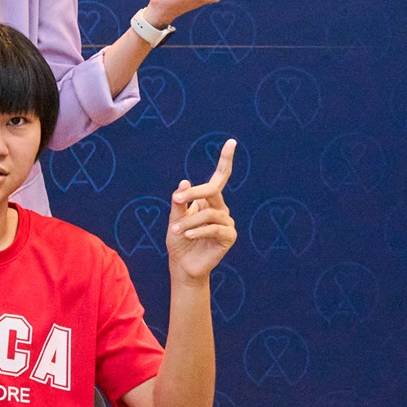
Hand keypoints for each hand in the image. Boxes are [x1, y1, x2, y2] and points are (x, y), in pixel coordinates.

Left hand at [166, 140, 237, 283]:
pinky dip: (197, 230)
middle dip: (193, 194)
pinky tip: (187, 235)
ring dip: (189, 221)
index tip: (231, 142)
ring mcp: (227, 222)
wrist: (183, 264)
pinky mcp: (229, 236)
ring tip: (175, 230)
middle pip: (211, 190)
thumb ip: (179, 202)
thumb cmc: (178, 240)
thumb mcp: (174, 218)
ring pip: (208, 213)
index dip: (225, 159)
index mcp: (209, 200)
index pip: (220, 177)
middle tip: (176, 201)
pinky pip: (214, 228)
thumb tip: (184, 182)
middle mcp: (221, 208)